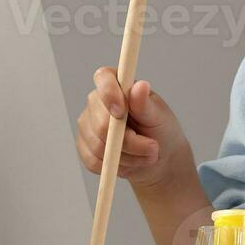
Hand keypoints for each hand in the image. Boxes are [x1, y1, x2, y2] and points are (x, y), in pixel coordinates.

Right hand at [75, 67, 191, 190]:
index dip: (109, 94)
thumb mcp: (159, 116)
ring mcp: (87, 124)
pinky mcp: (84, 147)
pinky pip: (93, 161)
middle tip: (153, 148)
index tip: (122, 112)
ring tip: (146, 156)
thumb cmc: (161, 130)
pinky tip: (130, 162)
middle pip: (100, 123)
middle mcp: (97, 102)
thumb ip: (145, 104)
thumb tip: (140, 86)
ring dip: (127, 157)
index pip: (103, 78)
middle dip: (130, 142)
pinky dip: (116, 166)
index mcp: (117, 84)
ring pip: (98, 146)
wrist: (158, 157)